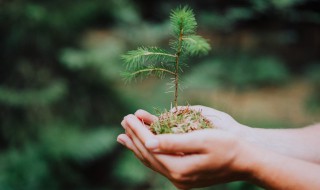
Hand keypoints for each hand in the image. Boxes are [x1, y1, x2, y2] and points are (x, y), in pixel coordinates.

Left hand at [117, 108, 250, 188]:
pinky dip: (149, 152)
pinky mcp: (184, 177)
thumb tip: (149, 142)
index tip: (128, 116)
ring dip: (138, 146)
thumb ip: (173, 143)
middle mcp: (177, 178)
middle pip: (148, 155)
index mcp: (180, 168)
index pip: (150, 147)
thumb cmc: (227, 146)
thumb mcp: (201, 140)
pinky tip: (143, 147)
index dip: (138, 131)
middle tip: (122, 122)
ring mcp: (180, 179)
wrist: (245, 161)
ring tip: (124, 136)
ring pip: (152, 161)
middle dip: (134, 137)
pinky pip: (160, 163)